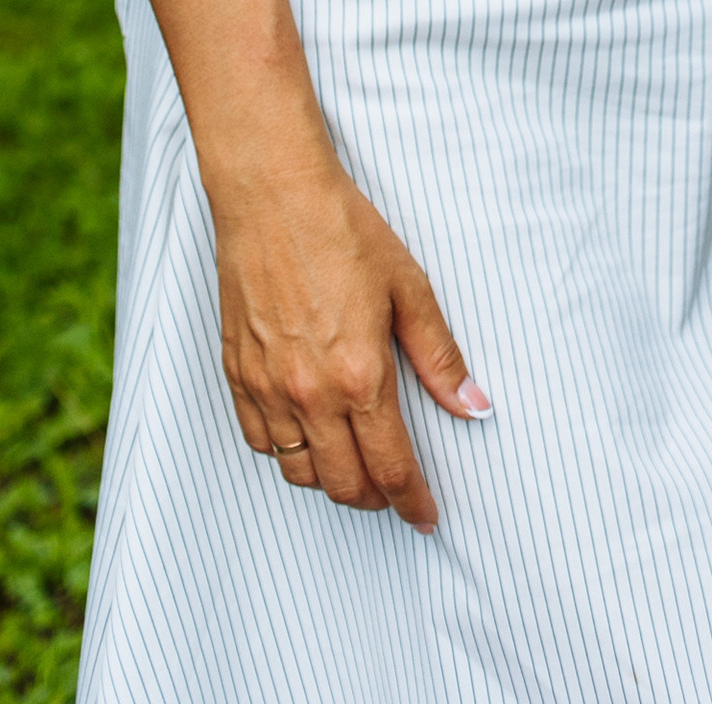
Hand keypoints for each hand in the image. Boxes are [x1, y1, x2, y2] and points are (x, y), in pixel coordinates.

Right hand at [215, 155, 490, 528]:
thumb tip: (475, 406)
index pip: (391, 466)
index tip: (427, 517)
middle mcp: (310, 393)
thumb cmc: (343, 230)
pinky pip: (259, 442)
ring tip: (353, 468)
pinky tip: (305, 439)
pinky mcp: (236, 374)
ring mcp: (267, 387)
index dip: (413, 500)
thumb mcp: (409, 287)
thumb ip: (440, 356)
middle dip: (375, 499)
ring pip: (298, 472)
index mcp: (360, 375)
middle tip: (394, 493)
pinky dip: (285, 455)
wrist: (273, 194)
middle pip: (344, 483)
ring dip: (330, 481)